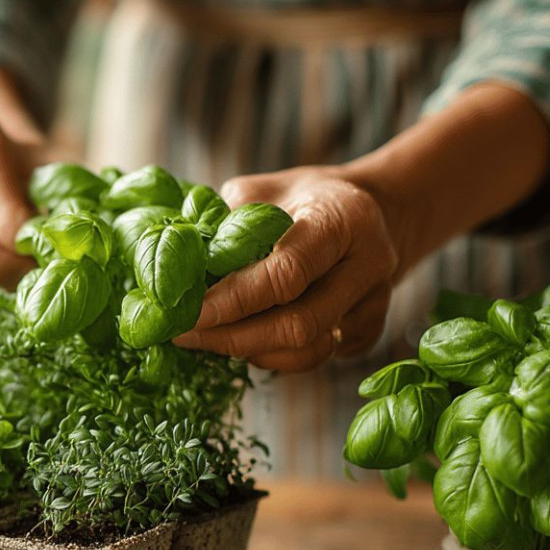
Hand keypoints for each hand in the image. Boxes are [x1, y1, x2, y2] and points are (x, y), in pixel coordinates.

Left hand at [174, 166, 404, 372]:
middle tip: (184, 335)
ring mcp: (373, 302)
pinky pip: (315, 357)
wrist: (370, 209)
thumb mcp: (260, 192)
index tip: (190, 312)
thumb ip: (225, 226)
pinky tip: (241, 338)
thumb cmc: (300, 199)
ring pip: (308, 350)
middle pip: (299, 323)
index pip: (287, 272)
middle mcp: (367, 263)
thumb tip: (175, 270)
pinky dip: (272, 355)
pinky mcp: (369, 330)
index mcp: (341, 218)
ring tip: (205, 339)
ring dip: (249, 351)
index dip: (235, 299)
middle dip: (233, 336)